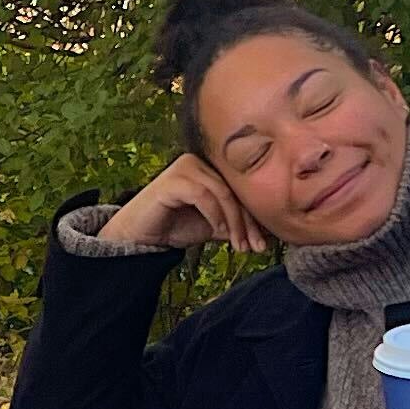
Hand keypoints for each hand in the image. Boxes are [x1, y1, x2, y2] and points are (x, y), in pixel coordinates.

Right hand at [97, 151, 264, 255]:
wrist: (140, 237)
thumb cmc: (174, 227)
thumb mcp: (213, 226)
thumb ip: (236, 224)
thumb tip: (269, 233)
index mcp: (210, 167)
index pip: (241, 190)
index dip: (255, 217)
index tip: (264, 244)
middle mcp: (199, 161)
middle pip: (235, 190)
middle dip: (248, 222)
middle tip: (255, 247)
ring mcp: (185, 167)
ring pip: (222, 193)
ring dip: (234, 222)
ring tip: (238, 245)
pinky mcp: (173, 179)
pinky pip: (203, 195)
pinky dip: (215, 215)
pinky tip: (218, 232)